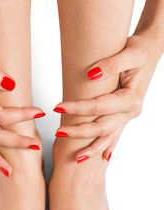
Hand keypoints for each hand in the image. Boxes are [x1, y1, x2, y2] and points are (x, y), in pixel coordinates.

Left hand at [53, 34, 161, 161]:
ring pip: (108, 137)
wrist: (150, 52)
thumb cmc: (140, 51)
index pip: (99, 107)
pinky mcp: (124, 117)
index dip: (78, 108)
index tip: (58, 107)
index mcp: (131, 98)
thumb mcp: (130, 52)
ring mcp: (128, 117)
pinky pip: (116, 136)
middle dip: (79, 132)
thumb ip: (112, 64)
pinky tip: (103, 158)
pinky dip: (108, 147)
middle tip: (58, 133)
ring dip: (93, 149)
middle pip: (101, 128)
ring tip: (77, 158)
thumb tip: (91, 74)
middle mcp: (131, 112)